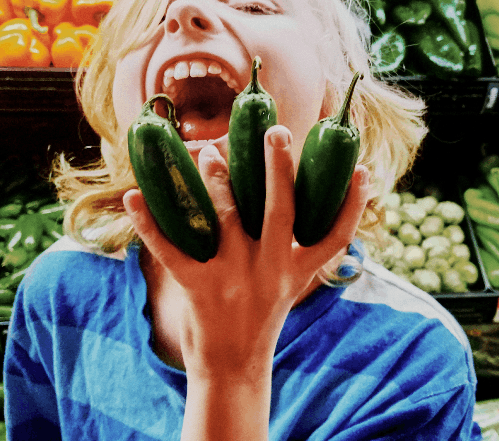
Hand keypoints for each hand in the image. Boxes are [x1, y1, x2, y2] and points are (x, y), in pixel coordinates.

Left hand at [123, 125, 369, 377]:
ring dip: (218, 181)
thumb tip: (287, 197)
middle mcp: (272, 271)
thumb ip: (293, 248)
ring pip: (229, 219)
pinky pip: (171, 250)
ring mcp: (235, 279)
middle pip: (282, 211)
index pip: (336, 236)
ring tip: (209, 152)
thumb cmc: (262, 317)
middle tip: (276, 131)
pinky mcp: (199, 288)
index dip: (354, 204)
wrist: (233, 368)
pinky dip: (149, 223)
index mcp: (298, 270)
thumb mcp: (288, 286)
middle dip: (279, 168)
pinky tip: (135, 197)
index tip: (363, 169)